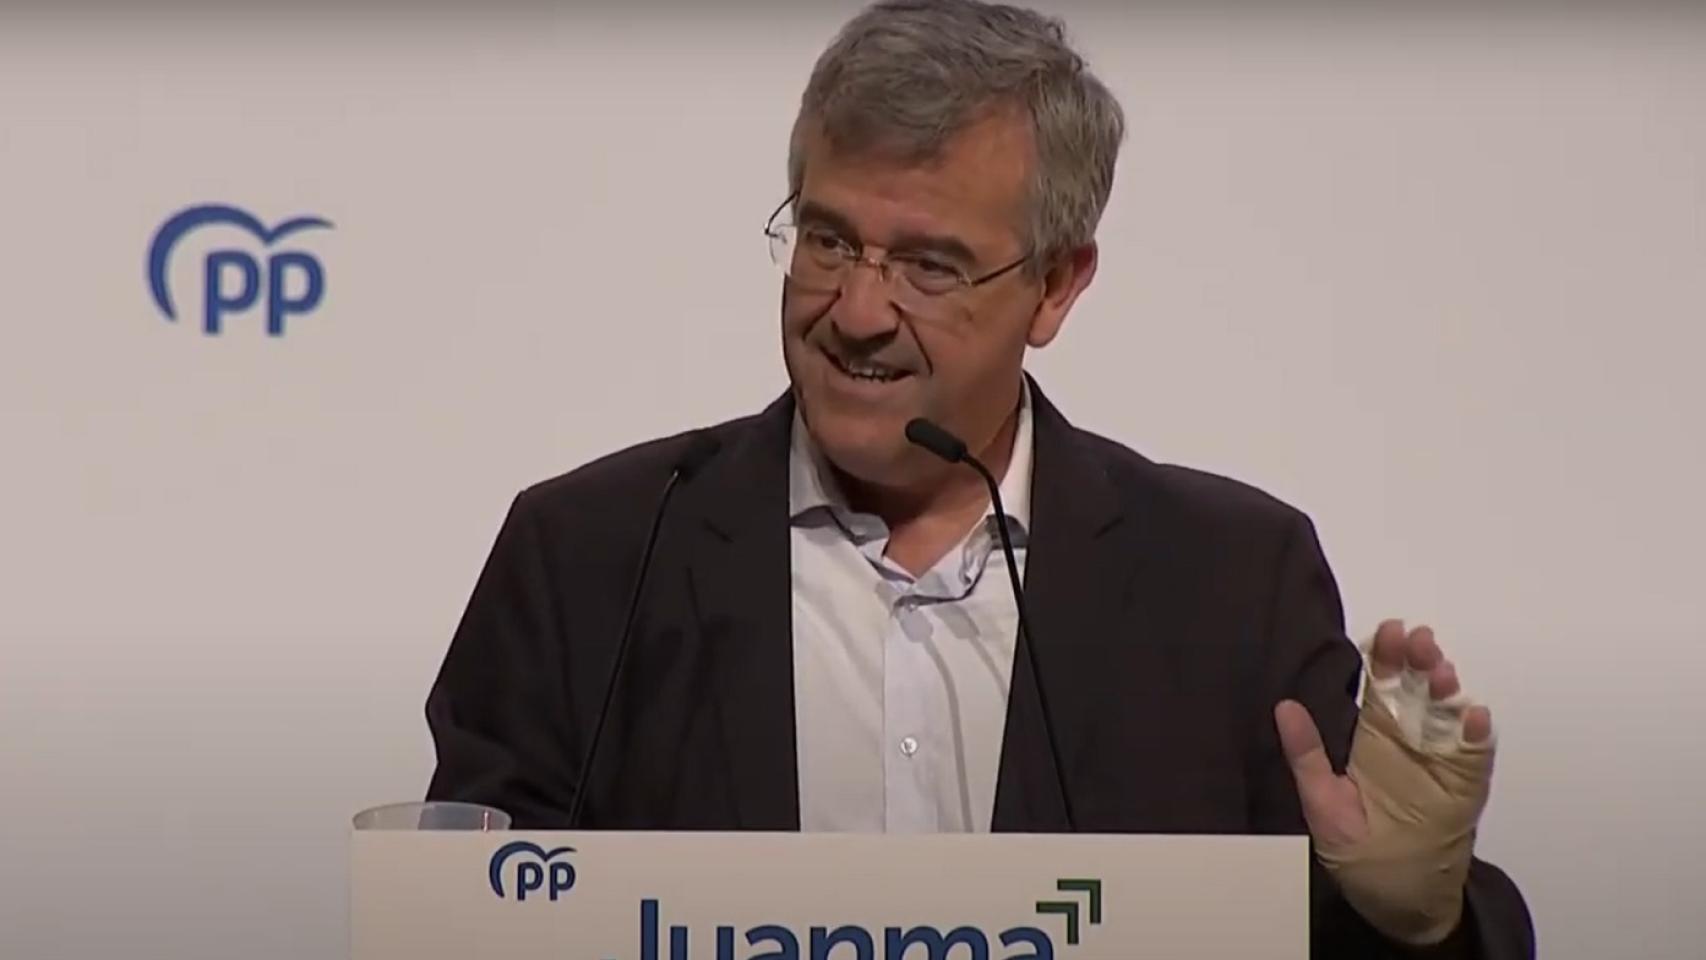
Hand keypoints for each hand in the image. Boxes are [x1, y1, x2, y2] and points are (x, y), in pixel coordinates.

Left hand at [1274, 620, 1495, 943]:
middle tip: (1416, 639)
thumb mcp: (1321, 802)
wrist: (1397, 901)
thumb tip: (1284, 706)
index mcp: (1373, 737)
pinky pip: (1474, 756)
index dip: (1384, 655)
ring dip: (1446, 689)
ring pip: (1447, 713)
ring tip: (1440, 670)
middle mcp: (1409, 740)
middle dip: (1418, 660)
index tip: (1386, 630)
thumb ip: (1306, 756)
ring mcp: (1440, 761)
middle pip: (1417, 689)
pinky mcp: (1465, 788)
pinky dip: (1477, 736)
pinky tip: (1473, 717)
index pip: (1379, 685)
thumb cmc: (1356, 851)